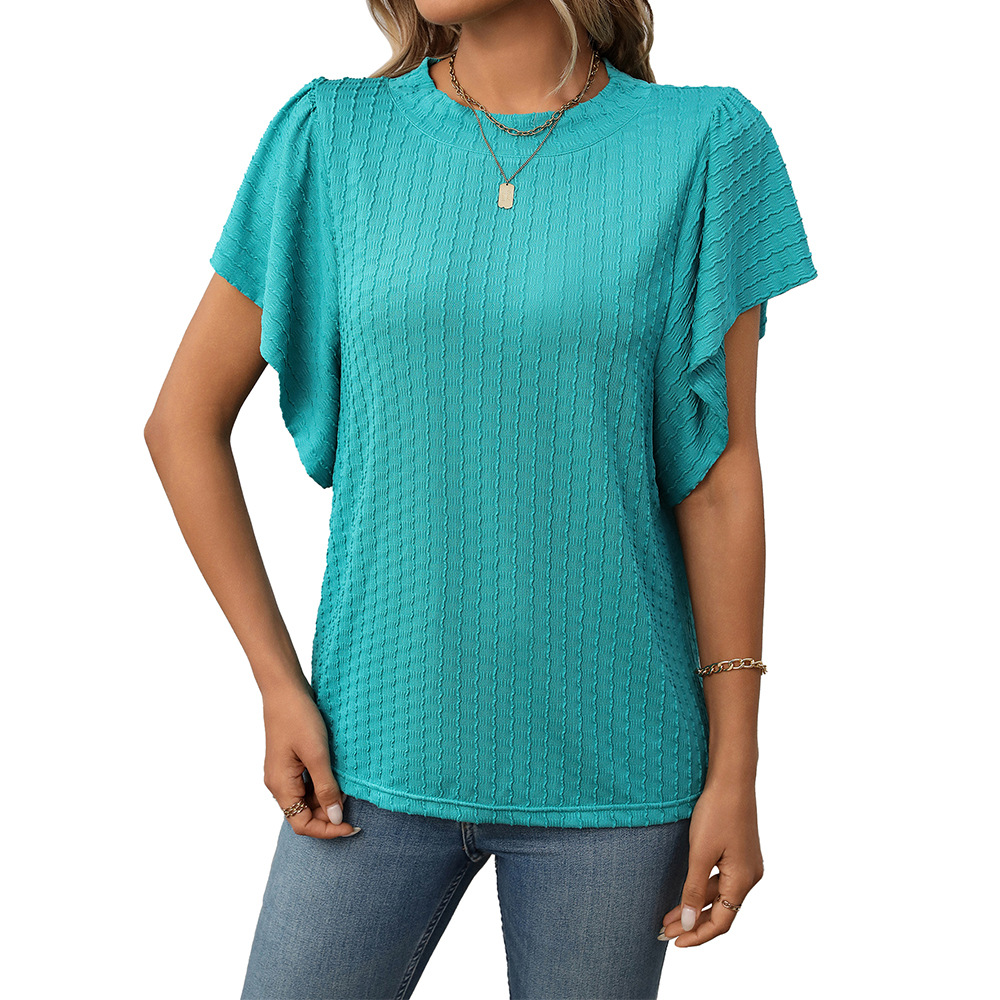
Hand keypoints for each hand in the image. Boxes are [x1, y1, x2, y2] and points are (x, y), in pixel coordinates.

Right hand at [261, 683, 360, 839]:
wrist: (285, 690)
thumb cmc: (298, 718)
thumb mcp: (317, 755)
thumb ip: (326, 788)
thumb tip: (336, 818)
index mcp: (281, 786)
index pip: (302, 824)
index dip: (327, 830)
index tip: (351, 826)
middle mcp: (279, 784)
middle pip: (304, 813)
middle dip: (329, 812)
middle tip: (353, 800)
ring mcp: (284, 773)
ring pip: (308, 798)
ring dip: (328, 797)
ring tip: (347, 785)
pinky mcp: (290, 762)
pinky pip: (307, 783)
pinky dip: (323, 783)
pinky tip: (338, 773)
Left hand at [659, 778, 763, 945]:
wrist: (731, 779)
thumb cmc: (716, 812)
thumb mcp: (700, 852)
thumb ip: (694, 889)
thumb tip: (687, 922)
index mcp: (743, 880)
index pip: (721, 922)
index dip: (698, 935)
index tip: (674, 942)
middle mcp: (749, 876)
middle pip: (720, 912)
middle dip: (692, 923)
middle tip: (663, 931)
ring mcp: (746, 865)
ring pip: (719, 896)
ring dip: (694, 906)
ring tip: (667, 915)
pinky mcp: (739, 853)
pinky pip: (720, 881)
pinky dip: (702, 890)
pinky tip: (685, 893)